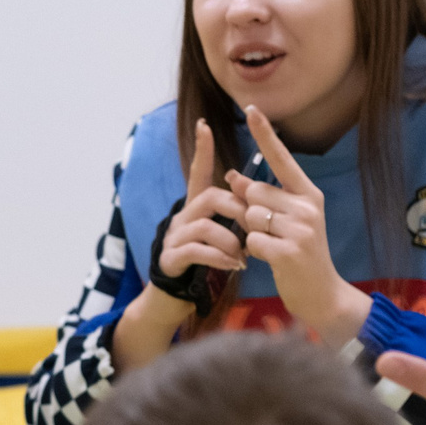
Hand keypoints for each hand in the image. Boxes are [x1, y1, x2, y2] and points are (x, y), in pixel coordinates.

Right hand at [151, 120, 246, 293]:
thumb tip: (254, 199)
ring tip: (243, 256)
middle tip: (255, 230)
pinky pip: (197, 251)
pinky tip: (233, 266)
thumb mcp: (219, 237)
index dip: (202, 151)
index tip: (204, 125)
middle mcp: (181, 217)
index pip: (198, 173)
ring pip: (206, 226)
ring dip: (231, 240)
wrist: (174, 299)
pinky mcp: (170, 259)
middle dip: (238, 212)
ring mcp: (173, 238)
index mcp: (194, 209)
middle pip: (211, 198)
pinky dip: (219, 257)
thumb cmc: (203, 265)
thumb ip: (231, 218)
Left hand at [238, 106, 370, 345]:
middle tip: (268, 233)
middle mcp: (308, 206)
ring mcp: (301, 228)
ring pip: (250, 217)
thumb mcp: (285, 222)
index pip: (282, 159)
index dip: (265, 134)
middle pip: (254, 194)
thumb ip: (262, 199)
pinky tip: (272, 259)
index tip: (251, 108)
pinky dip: (253, 251)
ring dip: (251, 234)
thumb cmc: (298, 255)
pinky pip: (251, 240)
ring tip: (273, 247)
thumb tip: (232, 175)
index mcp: (308, 194)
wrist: (321, 293)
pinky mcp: (290, 250)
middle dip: (249, 213)